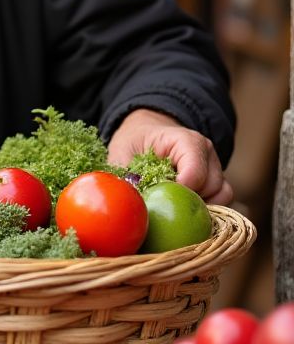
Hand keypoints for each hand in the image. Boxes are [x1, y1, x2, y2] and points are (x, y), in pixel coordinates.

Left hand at [107, 108, 231, 204]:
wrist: (145, 135)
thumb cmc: (134, 142)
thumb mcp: (122, 153)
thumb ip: (127, 177)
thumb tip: (134, 205)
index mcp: (186, 141)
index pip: (195, 172)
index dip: (179, 191)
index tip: (161, 198)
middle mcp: (206, 153)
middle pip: (211, 186)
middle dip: (187, 200)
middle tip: (163, 203)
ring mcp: (215, 167)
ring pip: (221, 195)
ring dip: (199, 206)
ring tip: (172, 204)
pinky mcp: (217, 181)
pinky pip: (222, 201)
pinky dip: (206, 208)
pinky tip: (182, 207)